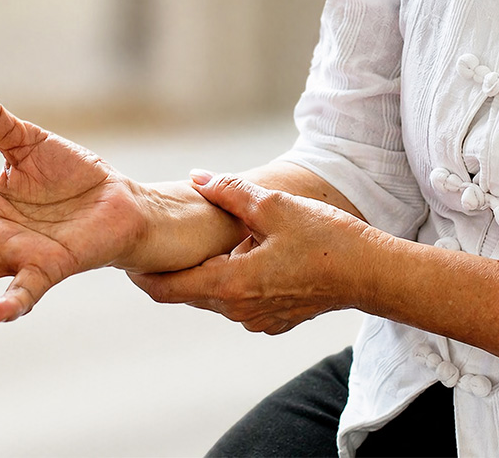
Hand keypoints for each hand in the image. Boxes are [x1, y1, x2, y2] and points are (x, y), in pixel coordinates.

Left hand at [129, 172, 374, 334]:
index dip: (141, 276)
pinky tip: (238, 257)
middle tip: (158, 245)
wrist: (372, 273)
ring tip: (198, 245)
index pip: (166, 290)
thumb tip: (197, 177)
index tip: (126, 260)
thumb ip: (230, 192)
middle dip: (170, 271)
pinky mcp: (274, 320)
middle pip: (187, 293)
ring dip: (203, 274)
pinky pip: (238, 303)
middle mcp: (238, 310)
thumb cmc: (327, 239)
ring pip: (213, 297)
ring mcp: (257, 319)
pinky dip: (229, 283)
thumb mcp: (275, 206)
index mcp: (231, 284)